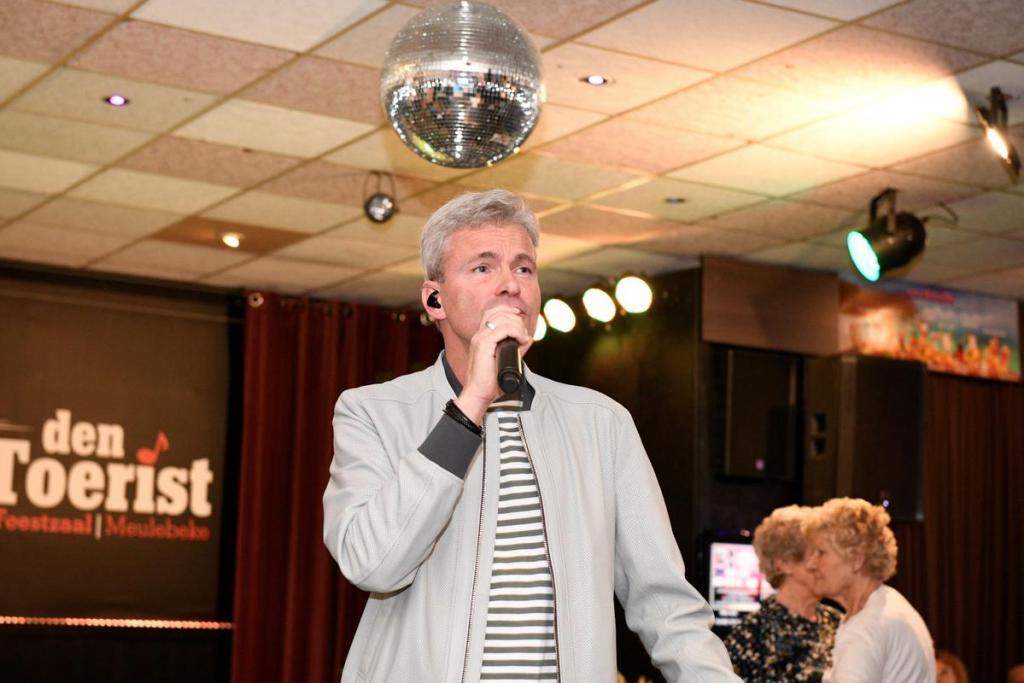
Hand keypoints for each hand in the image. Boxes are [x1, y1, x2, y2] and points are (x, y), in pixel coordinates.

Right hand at [454, 304, 532, 424]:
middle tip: (524, 334)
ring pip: (501, 318)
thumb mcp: (506, 360)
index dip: (508, 311)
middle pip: (498, 312)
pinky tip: (521, 340)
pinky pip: (502, 330)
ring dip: (517, 325)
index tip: (520, 319)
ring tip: (523, 338)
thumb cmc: (490, 382)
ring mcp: (480, 339)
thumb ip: (516, 348)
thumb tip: (528, 339)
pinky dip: (516, 332)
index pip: (492, 312)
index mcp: (481, 337)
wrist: (479, 394)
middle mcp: (479, 335)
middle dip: (516, 319)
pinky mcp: (483, 345)